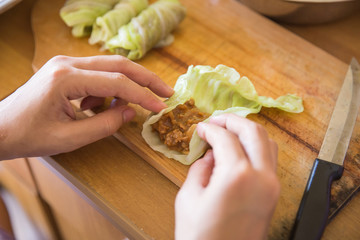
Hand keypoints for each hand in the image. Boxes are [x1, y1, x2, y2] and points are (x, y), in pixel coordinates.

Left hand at [0, 55, 172, 159]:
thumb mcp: (69, 138)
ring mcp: (66, 63)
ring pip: (109, 67)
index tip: (161, 106)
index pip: (117, 83)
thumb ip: (105, 125)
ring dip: (123, 87)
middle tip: (165, 92)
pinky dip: (105, 90)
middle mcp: (67, 63)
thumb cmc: (28, 135)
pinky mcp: (65, 69)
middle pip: (118, 64)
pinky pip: (96, 75)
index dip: (143, 96)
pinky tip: (93, 107)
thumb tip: (131, 113)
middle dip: (145, 79)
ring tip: (116, 110)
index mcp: (66, 78)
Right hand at [175, 114, 279, 239]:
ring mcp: (272, 185)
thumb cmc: (199, 236)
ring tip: (229, 131)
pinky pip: (270, 159)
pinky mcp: (274, 194)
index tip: (200, 128)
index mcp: (236, 175)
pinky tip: (241, 149)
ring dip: (248, 131)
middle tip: (216, 120)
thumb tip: (210, 152)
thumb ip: (200, 167)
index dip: (210, 128)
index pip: (225, 138)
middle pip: (254, 132)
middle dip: (233, 120)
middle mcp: (261, 176)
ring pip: (268, 142)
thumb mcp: (189, 197)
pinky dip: (257, 146)